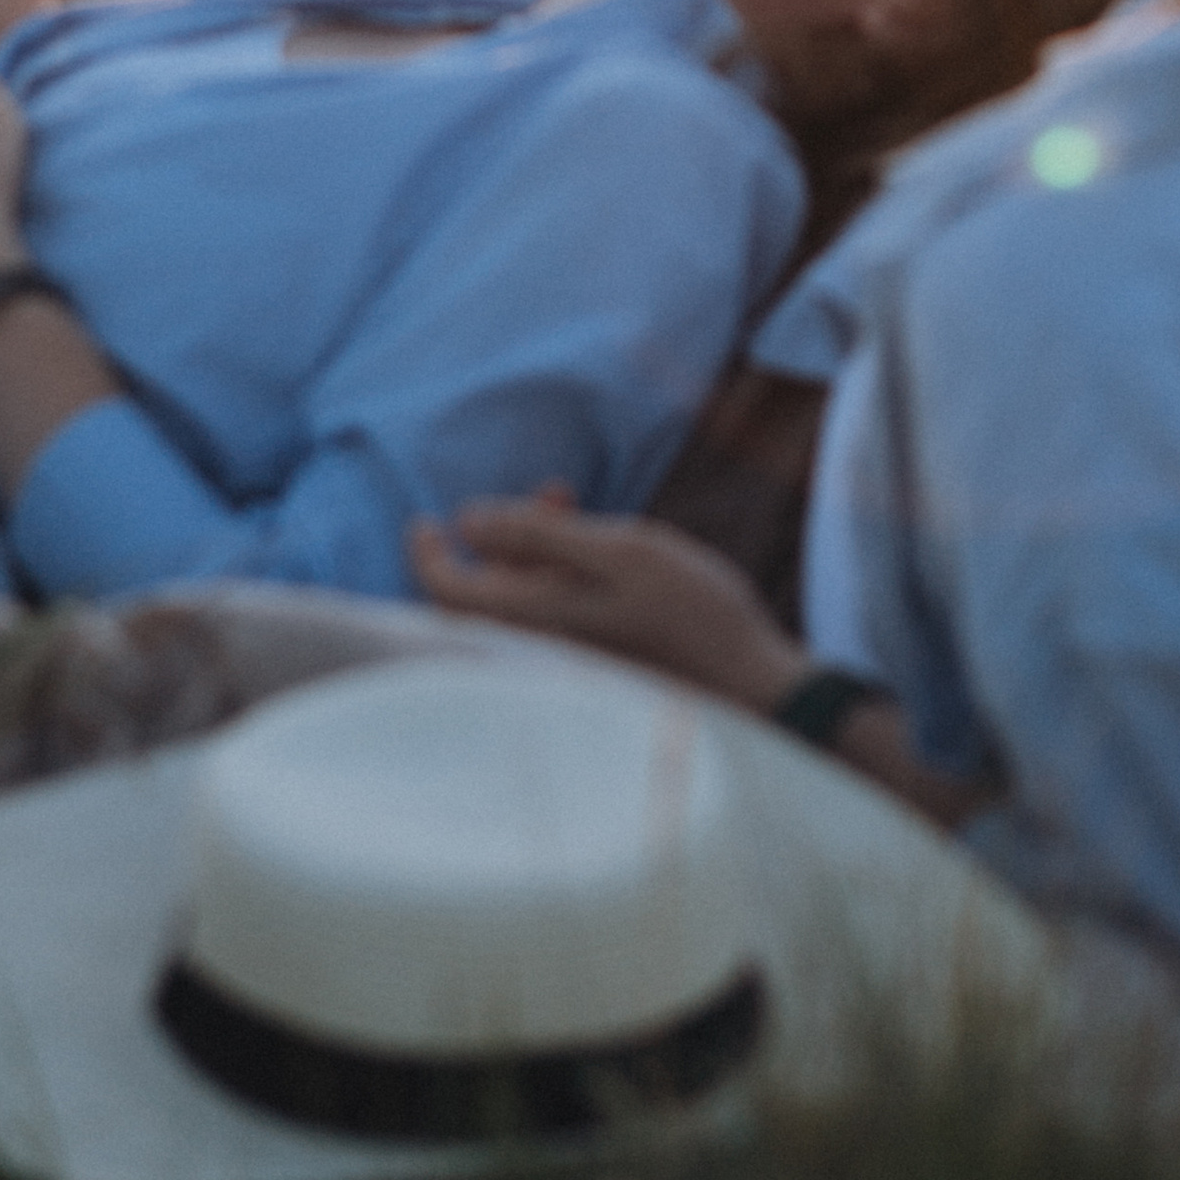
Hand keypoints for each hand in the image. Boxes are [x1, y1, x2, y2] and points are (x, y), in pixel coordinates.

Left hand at [408, 497, 805, 713]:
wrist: (754, 686)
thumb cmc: (694, 614)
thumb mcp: (622, 552)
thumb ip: (542, 536)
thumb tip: (466, 521)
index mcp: (535, 626)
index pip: (448, 597)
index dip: (428, 556)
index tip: (424, 520)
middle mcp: (540, 655)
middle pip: (486, 597)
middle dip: (504, 536)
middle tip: (548, 492)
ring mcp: (566, 668)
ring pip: (524, 603)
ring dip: (537, 551)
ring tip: (574, 502)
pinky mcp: (593, 673)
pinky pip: (553, 621)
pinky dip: (560, 580)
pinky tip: (597, 551)